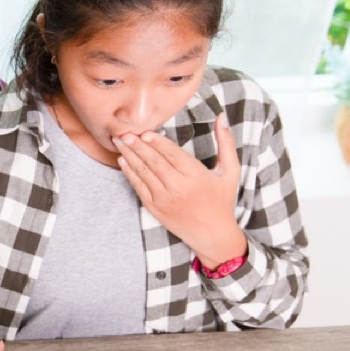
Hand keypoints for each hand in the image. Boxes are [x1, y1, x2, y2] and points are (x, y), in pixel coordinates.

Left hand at [114, 113, 246, 268]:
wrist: (212, 234)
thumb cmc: (222, 200)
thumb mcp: (231, 171)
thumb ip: (226, 142)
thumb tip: (221, 116)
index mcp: (195, 175)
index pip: (171, 153)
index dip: (156, 142)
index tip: (144, 131)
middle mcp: (178, 187)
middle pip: (153, 161)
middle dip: (137, 145)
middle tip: (124, 133)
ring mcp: (164, 198)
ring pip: (143, 172)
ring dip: (129, 156)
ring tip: (119, 141)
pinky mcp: (155, 208)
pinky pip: (138, 187)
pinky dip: (129, 173)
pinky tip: (122, 161)